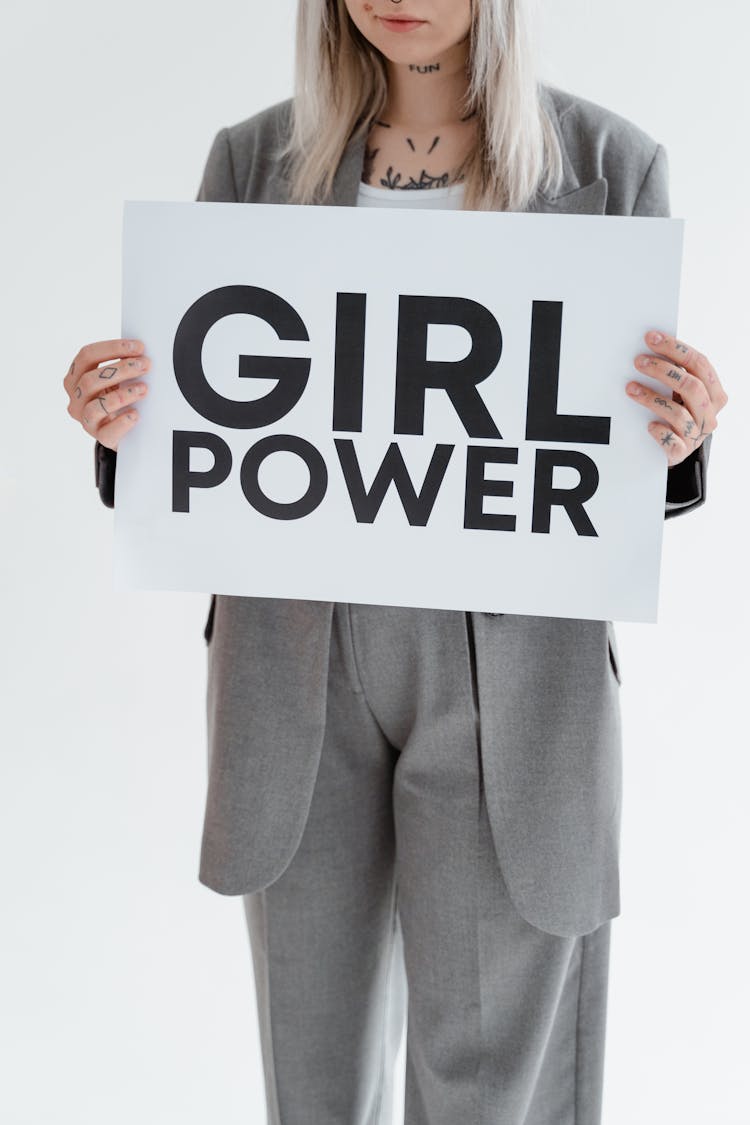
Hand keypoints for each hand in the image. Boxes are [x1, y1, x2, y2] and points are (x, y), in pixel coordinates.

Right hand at [64, 338, 149, 450]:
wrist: (125, 431)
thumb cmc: (120, 399)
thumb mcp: (117, 379)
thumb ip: (122, 365)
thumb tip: (141, 352)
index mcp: (76, 378)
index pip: (86, 356)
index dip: (112, 348)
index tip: (138, 347)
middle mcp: (76, 399)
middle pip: (90, 380)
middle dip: (120, 369)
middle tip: (144, 365)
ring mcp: (86, 419)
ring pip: (96, 406)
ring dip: (121, 395)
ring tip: (143, 389)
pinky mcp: (100, 437)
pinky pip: (107, 432)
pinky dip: (122, 422)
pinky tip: (135, 414)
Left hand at [626, 330, 727, 465]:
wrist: (674, 449)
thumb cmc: (677, 413)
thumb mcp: (681, 393)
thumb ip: (676, 373)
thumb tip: (651, 344)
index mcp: (714, 393)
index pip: (700, 364)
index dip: (676, 349)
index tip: (652, 338)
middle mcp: (709, 414)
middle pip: (691, 386)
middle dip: (662, 370)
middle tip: (638, 361)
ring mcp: (696, 435)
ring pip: (678, 412)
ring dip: (651, 397)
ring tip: (630, 388)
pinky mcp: (681, 452)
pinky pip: (671, 441)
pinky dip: (659, 431)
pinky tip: (648, 425)